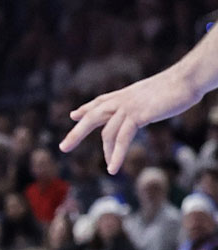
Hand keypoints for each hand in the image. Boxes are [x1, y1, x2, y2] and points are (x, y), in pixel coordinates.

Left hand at [60, 68, 199, 172]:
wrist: (185, 80)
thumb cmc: (176, 87)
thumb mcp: (153, 93)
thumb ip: (142, 101)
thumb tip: (143, 108)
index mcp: (125, 94)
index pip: (100, 102)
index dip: (86, 109)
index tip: (74, 115)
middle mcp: (121, 100)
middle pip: (92, 117)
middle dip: (77, 133)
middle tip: (63, 147)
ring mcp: (127, 107)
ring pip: (106, 131)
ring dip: (106, 152)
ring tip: (108, 169)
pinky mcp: (137, 116)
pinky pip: (121, 138)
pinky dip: (116, 154)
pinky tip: (113, 167)